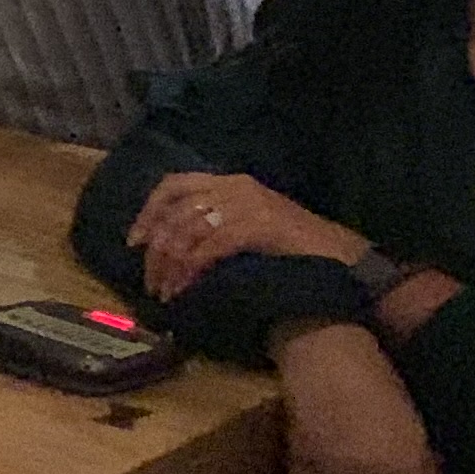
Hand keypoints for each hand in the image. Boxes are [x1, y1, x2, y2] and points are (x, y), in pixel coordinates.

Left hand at [129, 170, 366, 302]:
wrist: (340, 254)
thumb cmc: (296, 245)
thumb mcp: (251, 223)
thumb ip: (217, 223)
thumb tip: (174, 245)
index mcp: (231, 181)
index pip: (174, 185)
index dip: (149, 211)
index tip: (134, 241)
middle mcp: (235, 186)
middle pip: (175, 211)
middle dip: (156, 248)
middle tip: (149, 280)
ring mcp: (247, 204)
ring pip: (188, 231)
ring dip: (170, 266)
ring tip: (165, 293)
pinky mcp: (257, 226)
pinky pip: (209, 247)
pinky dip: (191, 269)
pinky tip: (186, 288)